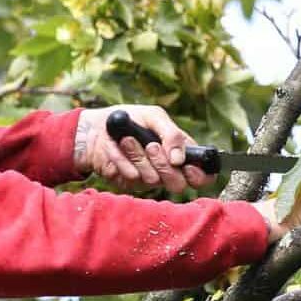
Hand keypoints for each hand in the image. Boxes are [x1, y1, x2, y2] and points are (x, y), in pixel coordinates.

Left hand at [77, 105, 212, 192]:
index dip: (200, 176)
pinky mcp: (130, 183)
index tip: (185, 165)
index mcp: (181, 152)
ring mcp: (149, 178)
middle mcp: (168, 169)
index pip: (203, 175)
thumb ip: (172, 134)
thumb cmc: (130, 119)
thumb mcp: (154, 117)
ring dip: (138, 157)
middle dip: (163, 164)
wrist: (97, 127)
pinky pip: (131, 177)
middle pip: (178, 184)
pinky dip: (121, 159)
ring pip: (153, 180)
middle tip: (151, 146)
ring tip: (127, 140)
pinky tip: (115, 148)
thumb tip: (180, 159)